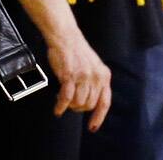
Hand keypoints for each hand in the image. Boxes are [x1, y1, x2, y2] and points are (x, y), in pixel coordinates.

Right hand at [19, 0, 111, 130]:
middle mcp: (96, 77)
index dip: (99, 117)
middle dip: (79, 108)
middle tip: (71, 104)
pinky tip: (58, 109)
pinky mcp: (70, 76)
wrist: (65, 35)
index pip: (104, 102)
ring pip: (78, 103)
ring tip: (63, 101)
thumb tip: (90, 103)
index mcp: (104, 75)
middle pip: (89, 105)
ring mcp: (83, 76)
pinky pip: (66, 98)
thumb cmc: (75, 50)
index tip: (92, 127)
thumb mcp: (93, 66)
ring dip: (70, 106)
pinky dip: (61, 106)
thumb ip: (95, 82)